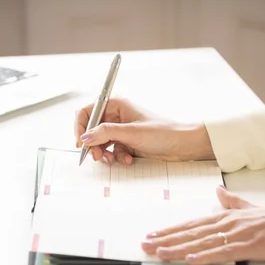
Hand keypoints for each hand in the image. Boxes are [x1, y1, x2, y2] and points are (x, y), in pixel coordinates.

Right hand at [74, 98, 214, 164]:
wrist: (183, 145)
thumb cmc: (163, 132)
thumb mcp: (131, 133)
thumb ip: (106, 134)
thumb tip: (85, 137)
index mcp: (116, 104)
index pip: (87, 111)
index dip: (81, 127)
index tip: (81, 142)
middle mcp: (116, 116)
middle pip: (92, 130)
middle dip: (93, 144)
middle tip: (96, 156)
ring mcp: (121, 130)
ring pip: (100, 142)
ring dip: (105, 153)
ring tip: (114, 159)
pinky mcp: (126, 142)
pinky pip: (112, 150)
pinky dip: (117, 157)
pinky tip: (128, 159)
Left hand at [141, 185, 264, 264]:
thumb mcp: (251, 206)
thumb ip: (232, 201)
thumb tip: (218, 190)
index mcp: (227, 216)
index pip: (192, 224)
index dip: (171, 229)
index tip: (154, 233)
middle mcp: (228, 223)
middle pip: (190, 233)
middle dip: (166, 239)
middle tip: (145, 244)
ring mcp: (238, 235)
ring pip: (201, 243)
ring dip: (178, 249)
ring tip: (159, 253)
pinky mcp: (250, 247)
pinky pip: (223, 253)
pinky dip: (204, 257)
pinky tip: (190, 260)